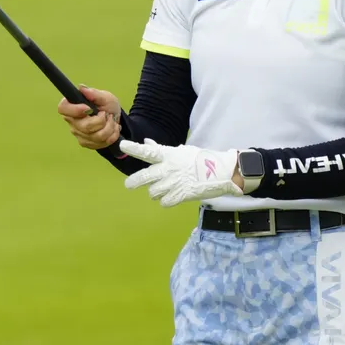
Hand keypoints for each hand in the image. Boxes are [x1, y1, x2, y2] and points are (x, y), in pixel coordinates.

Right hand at [57, 85, 121, 149]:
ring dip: (110, 127)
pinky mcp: (86, 143)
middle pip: (85, 126)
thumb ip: (94, 94)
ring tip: (111, 120)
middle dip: (102, 121)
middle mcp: (72, 121)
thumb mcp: (104, 97)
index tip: (88, 108)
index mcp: (71, 106)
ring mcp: (79, 134)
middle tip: (106, 114)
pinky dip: (112, 135)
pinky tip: (112, 128)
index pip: (63, 109)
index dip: (75, 110)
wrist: (114, 119)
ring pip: (96, 136)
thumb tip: (81, 88)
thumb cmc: (107, 105)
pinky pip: (102, 143)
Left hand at [120, 139, 259, 207]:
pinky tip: (173, 196)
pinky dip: (166, 201)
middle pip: (144, 177)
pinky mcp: (181, 195)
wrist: (222, 171)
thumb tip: (147, 142)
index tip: (122, 146)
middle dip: (134, 181)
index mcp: (169, 155)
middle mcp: (169, 169)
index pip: (148, 151)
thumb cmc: (201, 159)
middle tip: (129, 185)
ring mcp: (174, 183)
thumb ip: (161, 149)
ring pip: (153, 192)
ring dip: (156, 192)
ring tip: (165, 188)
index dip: (134, 148)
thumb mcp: (181, 151)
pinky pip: (164, 202)